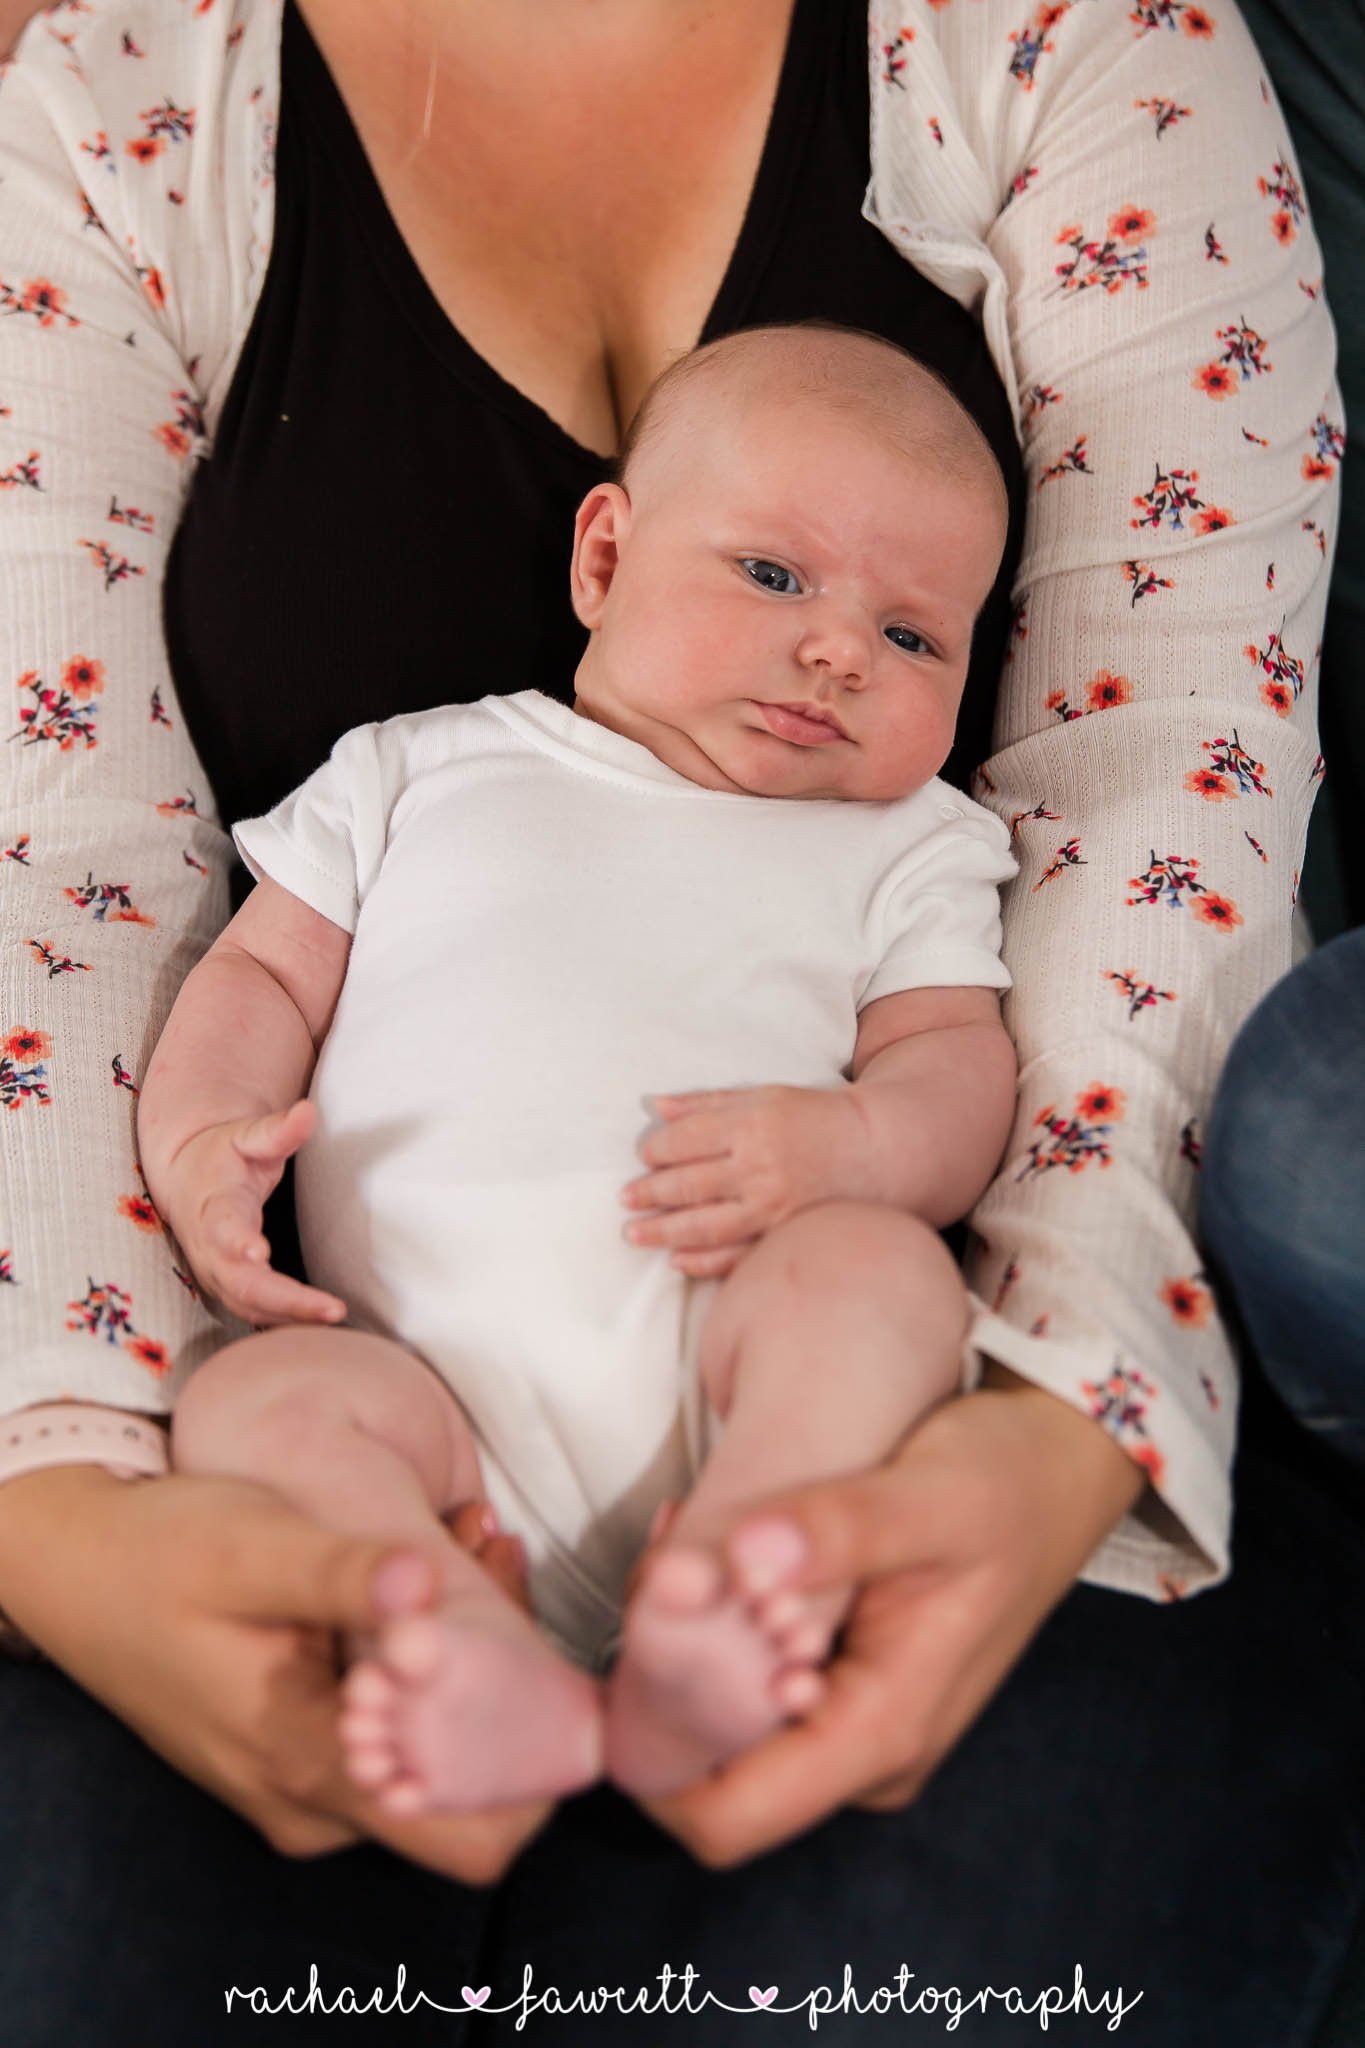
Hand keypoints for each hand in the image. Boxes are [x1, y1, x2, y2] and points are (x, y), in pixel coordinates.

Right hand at [0, 1466, 542, 1883]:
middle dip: (502, 1674)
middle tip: (495, 1553)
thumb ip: (341, 1575)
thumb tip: (426, 1583)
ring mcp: (305, 1789)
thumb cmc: (163, 1553)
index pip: (466, 1825)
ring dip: (466, 1655)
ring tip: (466, 1539)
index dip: (522, 1754)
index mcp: (305, 1763)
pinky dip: (424, 1663)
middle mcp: (312, 1803)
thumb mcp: (254, 1546)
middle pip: (463, 1786)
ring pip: (432, 1757)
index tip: (524, 1638)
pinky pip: (392, 1738)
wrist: (81, 1566)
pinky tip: (426, 1571)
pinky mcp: (301, 1759)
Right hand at [163, 1100, 344, 1325]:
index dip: (238, 1245)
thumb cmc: (224, 1155)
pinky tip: (319, 1326)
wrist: (188, 1177)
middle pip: (241, 1285)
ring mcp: (218, 1274)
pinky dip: (284, 1323)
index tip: (260, 1254)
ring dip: (290, 1319)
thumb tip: (307, 1112)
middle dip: (284, 1300)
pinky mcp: (230, 1288)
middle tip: (331, 1309)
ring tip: (334, 1318)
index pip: (223, 1231)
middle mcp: (211, 1250)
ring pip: (249, 1307)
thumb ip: (276, 1130)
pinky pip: (256, 1314)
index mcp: (214, 1208)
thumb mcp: (246, 1136)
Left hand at [621, 1085, 860, 1277]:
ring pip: (703, 1225)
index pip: (686, 1141)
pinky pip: (735, 1256)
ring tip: (634, 1233)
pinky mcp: (784, 1236)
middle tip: (625, 1199)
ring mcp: (772, 1208)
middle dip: (649, 1193)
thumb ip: (707, 1103)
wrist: (874, 1151)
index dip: (656, 1150)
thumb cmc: (814, 1119)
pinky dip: (702, 1262)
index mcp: (752, 1125)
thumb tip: (655, 1106)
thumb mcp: (763, 1097)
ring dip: (662, 1231)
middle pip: (688, 1184)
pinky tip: (676, 1261)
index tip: (643, 1157)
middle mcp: (759, 1168)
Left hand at [637, 1370, 1145, 1865]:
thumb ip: (841, 1530)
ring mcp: (852, 1721)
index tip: (632, 1649)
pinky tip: (720, 1548)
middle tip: (666, 1559)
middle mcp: (863, 1752)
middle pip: (709, 1769)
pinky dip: (717, 1626)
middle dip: (661, 1678)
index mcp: (883, 1732)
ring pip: (722, 1723)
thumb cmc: (1007, 1482)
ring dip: (687, 1644)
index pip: (725, 1817)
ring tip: (692, 1538)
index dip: (653, 1753)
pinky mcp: (843, 1683)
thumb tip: (747, 1558)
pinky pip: (749, 1683)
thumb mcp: (931, 1495)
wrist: (1058, 1466)